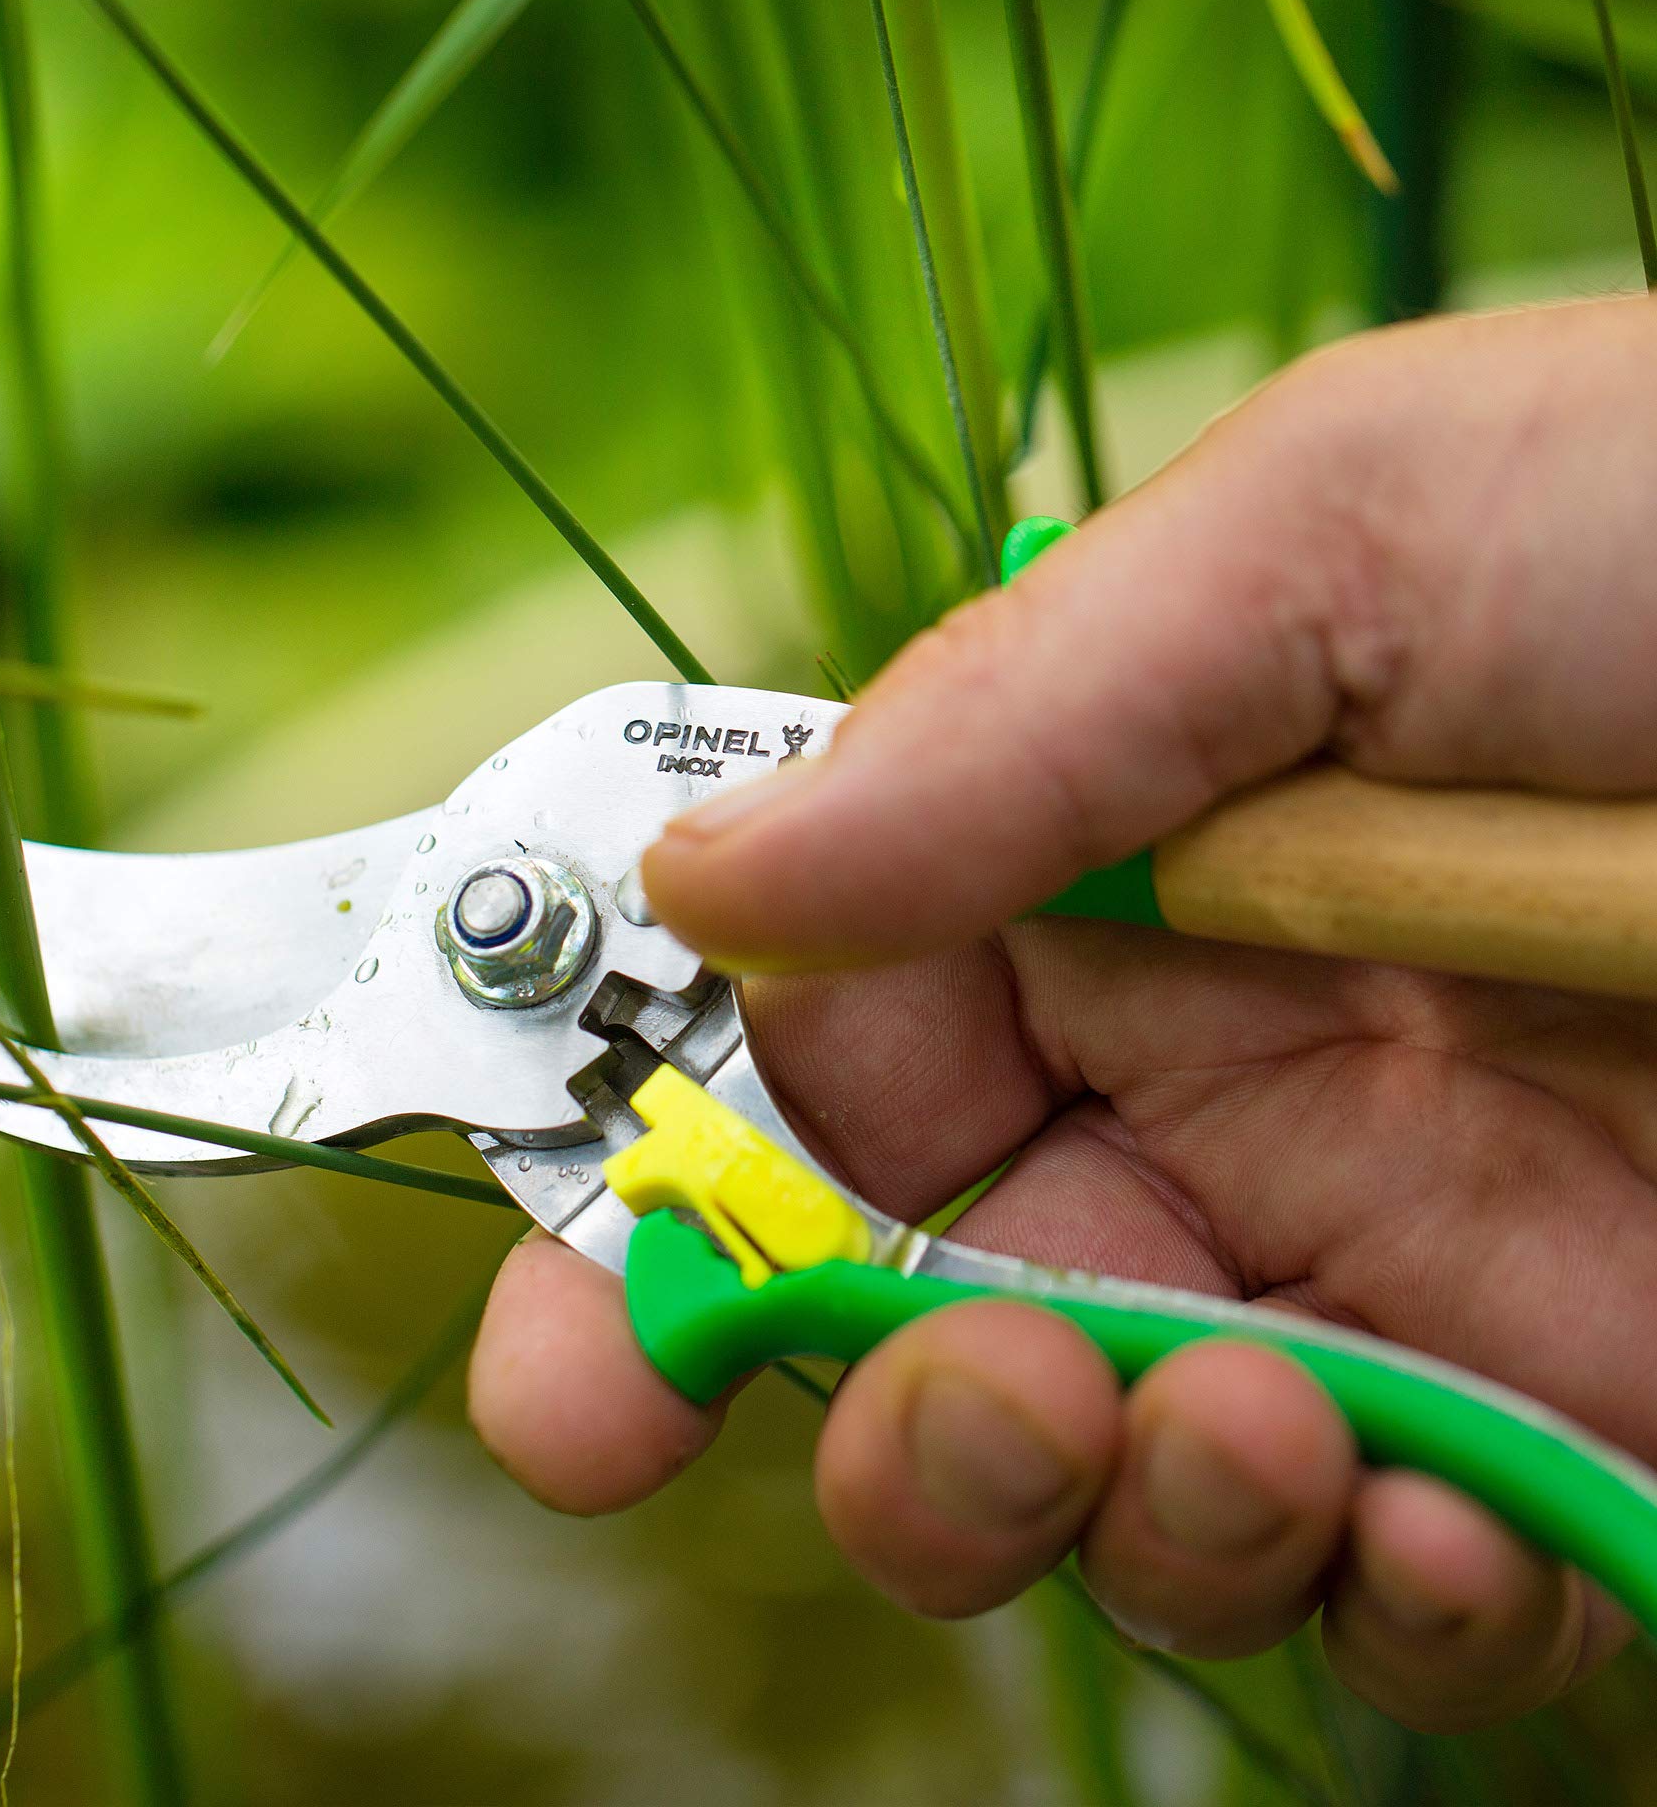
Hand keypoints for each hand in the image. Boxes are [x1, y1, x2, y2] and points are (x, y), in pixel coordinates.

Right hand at [470, 294, 1656, 1731]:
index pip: (814, 1061)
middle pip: (918, 1305)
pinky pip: (1386, 1583)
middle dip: (862, 1412)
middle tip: (938, 1414)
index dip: (668, 1212)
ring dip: (1107, 1504)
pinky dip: (1370, 1597)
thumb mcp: (1339, 531)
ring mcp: (1373, 1261)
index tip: (571, 1364)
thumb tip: (700, 876)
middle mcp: (1204, 1078)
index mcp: (1102, 870)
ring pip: (1112, 1471)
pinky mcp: (1562, 1418)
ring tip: (1226, 1422)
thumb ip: (1007, 720)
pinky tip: (1434, 1522)